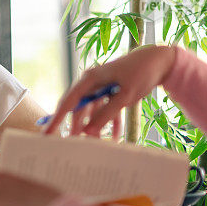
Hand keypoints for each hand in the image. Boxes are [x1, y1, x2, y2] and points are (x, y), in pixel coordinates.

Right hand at [45, 45, 175, 137]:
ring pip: (93, 111)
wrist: (159, 60)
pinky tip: (117, 135)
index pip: (68, 102)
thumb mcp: (125, 95)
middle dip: (78, 127)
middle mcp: (92, 82)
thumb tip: (89, 131)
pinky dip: (111, 121)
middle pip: (79, 109)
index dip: (56, 119)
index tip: (47, 134)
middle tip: (75, 145)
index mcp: (90, 79)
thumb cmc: (141, 73)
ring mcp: (102, 86)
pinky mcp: (112, 90)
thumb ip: (107, 114)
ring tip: (99, 143)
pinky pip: (106, 109)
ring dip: (96, 126)